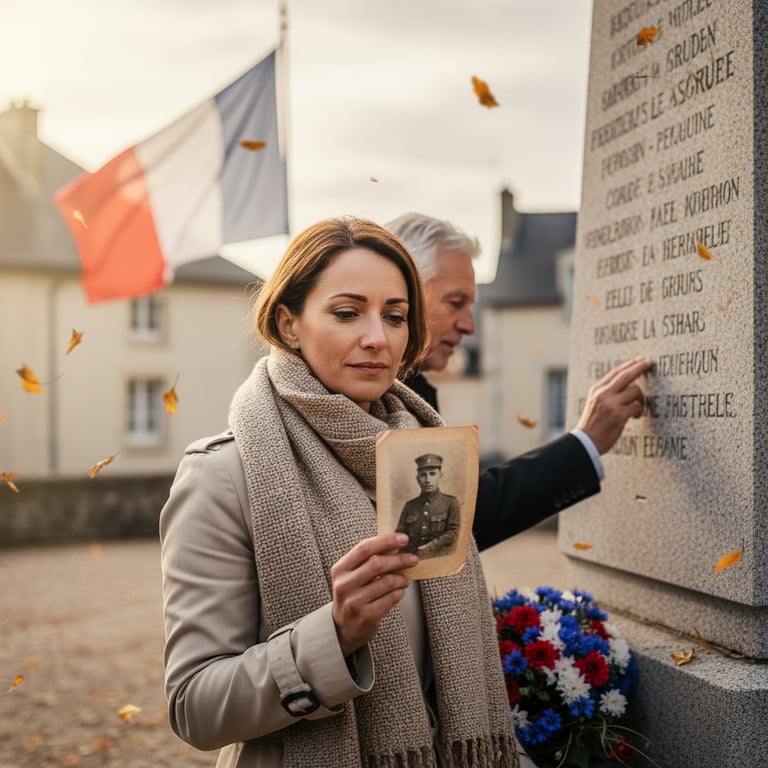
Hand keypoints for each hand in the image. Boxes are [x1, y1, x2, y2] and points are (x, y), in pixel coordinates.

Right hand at [331, 533, 416, 656]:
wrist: (343, 628)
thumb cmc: (353, 595)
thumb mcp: (352, 576)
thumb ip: (367, 561)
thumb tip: (395, 545)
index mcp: (341, 569)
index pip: (364, 548)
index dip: (386, 541)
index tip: (403, 539)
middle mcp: (345, 584)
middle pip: (377, 564)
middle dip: (399, 559)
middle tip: (412, 559)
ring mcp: (354, 601)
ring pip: (387, 582)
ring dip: (401, 578)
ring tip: (404, 579)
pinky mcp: (366, 616)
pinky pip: (391, 598)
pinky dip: (399, 592)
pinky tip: (398, 592)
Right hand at [575, 357, 652, 453]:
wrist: (585, 442)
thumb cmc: (592, 425)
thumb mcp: (595, 403)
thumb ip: (607, 393)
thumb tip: (627, 384)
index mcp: (596, 390)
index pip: (616, 372)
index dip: (629, 364)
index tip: (640, 360)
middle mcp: (603, 394)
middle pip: (626, 375)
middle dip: (640, 367)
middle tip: (649, 362)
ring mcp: (611, 404)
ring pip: (635, 391)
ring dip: (640, 398)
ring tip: (637, 408)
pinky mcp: (619, 415)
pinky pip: (637, 406)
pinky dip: (638, 411)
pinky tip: (634, 416)